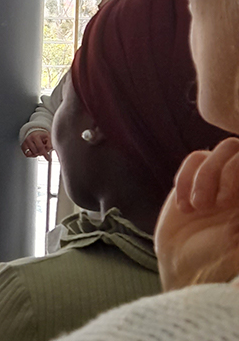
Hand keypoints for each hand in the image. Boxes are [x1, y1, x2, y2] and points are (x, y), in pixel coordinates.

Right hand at [21, 130, 52, 159]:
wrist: (33, 132)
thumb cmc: (41, 135)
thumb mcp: (48, 137)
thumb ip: (50, 144)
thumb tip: (50, 150)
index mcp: (35, 136)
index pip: (40, 147)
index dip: (45, 154)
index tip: (48, 159)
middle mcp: (28, 140)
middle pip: (36, 152)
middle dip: (42, 153)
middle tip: (45, 151)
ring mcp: (24, 144)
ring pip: (32, 154)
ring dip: (37, 154)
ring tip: (39, 149)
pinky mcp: (22, 147)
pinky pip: (28, 155)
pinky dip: (33, 154)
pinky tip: (35, 151)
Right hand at [155, 138, 238, 290]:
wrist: (183, 267)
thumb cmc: (217, 259)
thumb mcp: (233, 240)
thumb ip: (236, 218)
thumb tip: (232, 200)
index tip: (228, 204)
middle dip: (227, 174)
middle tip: (216, 205)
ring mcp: (222, 178)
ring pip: (220, 150)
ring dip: (206, 178)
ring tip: (198, 207)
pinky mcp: (195, 178)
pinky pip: (194, 160)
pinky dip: (186, 180)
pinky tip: (184, 207)